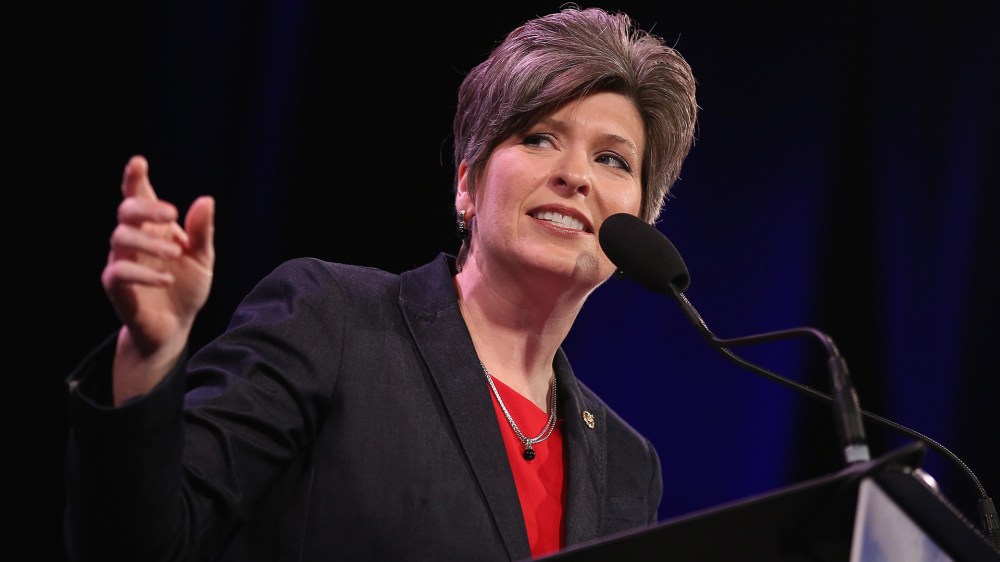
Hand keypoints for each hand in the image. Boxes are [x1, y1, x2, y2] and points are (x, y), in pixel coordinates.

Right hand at [101, 155, 214, 403]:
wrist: (176, 326)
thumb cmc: (186, 287)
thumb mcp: (203, 259)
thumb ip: (202, 232)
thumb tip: (205, 200)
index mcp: (154, 229)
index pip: (139, 197)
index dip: (135, 179)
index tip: (138, 162)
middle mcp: (134, 241)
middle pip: (126, 211)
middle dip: (145, 207)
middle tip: (171, 215)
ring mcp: (123, 261)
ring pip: (120, 238)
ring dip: (149, 242)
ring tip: (176, 253)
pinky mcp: (117, 287)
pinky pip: (118, 272)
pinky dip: (143, 273)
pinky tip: (167, 279)